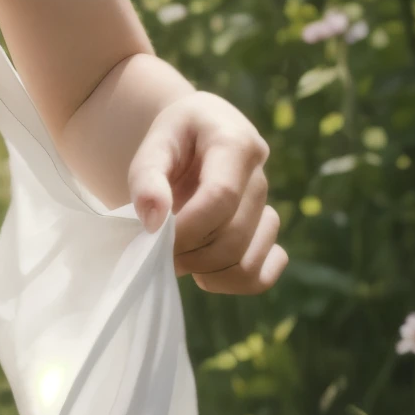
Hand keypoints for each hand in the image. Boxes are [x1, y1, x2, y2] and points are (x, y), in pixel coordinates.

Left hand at [126, 92, 286, 293]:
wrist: (201, 132)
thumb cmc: (174, 138)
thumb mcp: (154, 143)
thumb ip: (147, 177)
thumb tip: (154, 222)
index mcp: (236, 145)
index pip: (220, 197)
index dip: (186, 228)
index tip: (154, 239)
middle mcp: (260, 178)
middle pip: (233, 236)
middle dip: (190, 253)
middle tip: (157, 251)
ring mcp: (267, 209)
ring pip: (247, 261)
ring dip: (207, 271)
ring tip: (178, 257)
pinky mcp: (265, 234)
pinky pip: (263, 274)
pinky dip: (232, 281)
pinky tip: (205, 269)